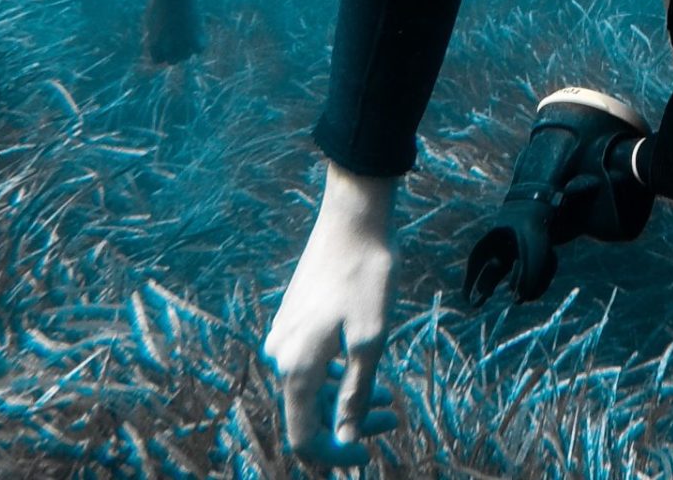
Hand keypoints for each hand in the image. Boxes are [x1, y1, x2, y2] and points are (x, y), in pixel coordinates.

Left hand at [141, 0, 204, 63]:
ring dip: (187, 46)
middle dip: (175, 51)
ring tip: (188, 30)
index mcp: (154, 44)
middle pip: (172, 60)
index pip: (157, 59)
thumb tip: (161, 34)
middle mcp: (167, 49)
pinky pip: (200, 49)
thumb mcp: (154, 18)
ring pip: (186, 56)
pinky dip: (200, 42)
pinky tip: (199, 31)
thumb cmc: (161, 1)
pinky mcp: (195, 40)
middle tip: (178, 37)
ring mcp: (181, 46)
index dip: (162, 51)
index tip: (166, 43)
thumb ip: (157, 31)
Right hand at [264, 165, 398, 465]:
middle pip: (311, 410)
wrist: (354, 217)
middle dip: (350, 422)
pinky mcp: (296, 316)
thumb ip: (355, 393)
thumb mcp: (370, 340)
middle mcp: (281, 354)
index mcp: (295, 366)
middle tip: (392, 419)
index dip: (336, 454)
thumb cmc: (367, 275)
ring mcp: (286, 333)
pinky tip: (368, 366)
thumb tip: (344, 438)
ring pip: (314, 384)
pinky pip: (313, 360)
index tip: (369, 457)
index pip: (304, 435)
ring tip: (389, 397)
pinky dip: (340, 371)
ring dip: (349, 396)